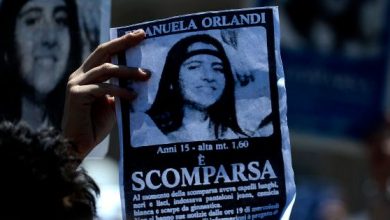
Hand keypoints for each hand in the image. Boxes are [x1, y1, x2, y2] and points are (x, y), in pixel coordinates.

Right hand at [62, 29, 149, 158]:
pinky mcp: (77, 95)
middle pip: (103, 51)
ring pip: (106, 69)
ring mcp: (76, 84)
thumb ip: (119, 89)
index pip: (104, 52)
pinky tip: (132, 96)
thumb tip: (140, 78)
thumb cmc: (95, 125)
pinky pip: (103, 88)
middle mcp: (79, 76)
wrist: (78, 145)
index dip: (121, 42)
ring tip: (146, 76)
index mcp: (87, 75)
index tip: (139, 35)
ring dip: (128, 71)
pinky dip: (120, 91)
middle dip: (123, 43)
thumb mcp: (112, 103)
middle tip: (141, 38)